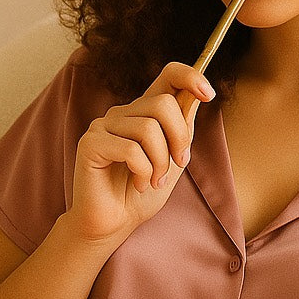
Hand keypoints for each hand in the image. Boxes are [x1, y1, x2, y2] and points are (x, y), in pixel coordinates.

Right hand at [65, 61, 214, 245]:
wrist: (116, 223)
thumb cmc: (143, 191)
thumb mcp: (173, 157)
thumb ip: (182, 127)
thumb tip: (197, 94)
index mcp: (143, 112)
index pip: (168, 75)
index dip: (190, 76)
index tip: (208, 93)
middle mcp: (122, 113)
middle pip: (163, 104)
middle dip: (179, 138)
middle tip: (177, 164)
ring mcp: (103, 126)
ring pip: (148, 129)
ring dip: (160, 163)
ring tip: (153, 181)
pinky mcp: (90, 144)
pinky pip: (131, 150)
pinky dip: (143, 172)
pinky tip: (138, 184)